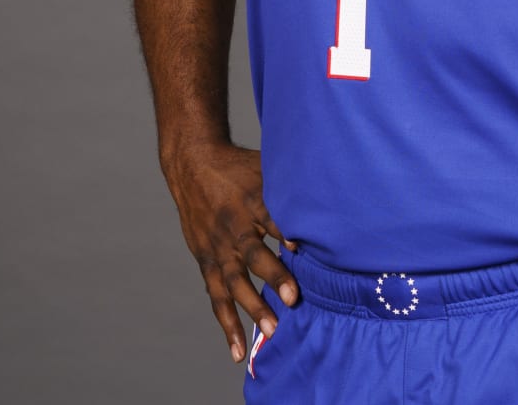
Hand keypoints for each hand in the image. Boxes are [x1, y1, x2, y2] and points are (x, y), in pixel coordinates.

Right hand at [162, 141, 299, 362]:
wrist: (193, 166)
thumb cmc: (238, 169)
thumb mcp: (265, 169)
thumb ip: (290, 191)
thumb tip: (325, 208)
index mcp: (251, 201)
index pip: (271, 219)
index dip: (285, 233)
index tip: (300, 248)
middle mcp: (232, 227)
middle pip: (253, 254)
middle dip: (273, 278)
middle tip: (294, 299)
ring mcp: (217, 248)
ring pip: (234, 282)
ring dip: (252, 308)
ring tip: (272, 331)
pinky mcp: (206, 261)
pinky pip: (217, 297)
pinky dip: (227, 324)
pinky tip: (238, 351)